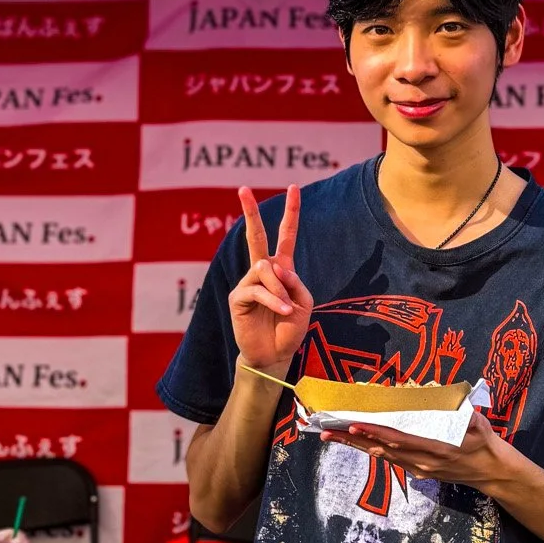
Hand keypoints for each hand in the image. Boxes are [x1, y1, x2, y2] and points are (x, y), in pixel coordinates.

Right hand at [231, 185, 313, 377]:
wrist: (274, 355)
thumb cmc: (289, 328)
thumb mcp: (304, 302)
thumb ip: (294, 281)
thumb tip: (272, 268)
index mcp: (282, 269)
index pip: (285, 235)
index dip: (291, 212)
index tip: (294, 187)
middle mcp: (262, 272)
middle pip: (257, 236)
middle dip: (250, 211)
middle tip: (243, 189)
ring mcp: (248, 283)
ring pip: (264, 269)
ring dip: (279, 290)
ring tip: (286, 309)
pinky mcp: (238, 297)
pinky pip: (258, 290)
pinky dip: (273, 300)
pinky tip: (282, 312)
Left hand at [322, 409, 518, 496]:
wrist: (491, 471)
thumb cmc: (484, 442)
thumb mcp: (477, 424)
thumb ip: (462, 413)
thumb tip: (450, 398)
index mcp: (436, 448)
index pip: (399, 439)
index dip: (375, 432)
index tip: (355, 423)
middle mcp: (422, 462)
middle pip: (381, 450)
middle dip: (353, 440)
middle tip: (327, 431)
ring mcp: (418, 469)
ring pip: (381, 456)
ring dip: (356, 445)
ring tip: (333, 435)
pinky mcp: (417, 472)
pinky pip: (389, 459)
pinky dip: (371, 449)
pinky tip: (355, 442)